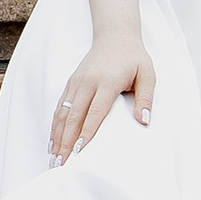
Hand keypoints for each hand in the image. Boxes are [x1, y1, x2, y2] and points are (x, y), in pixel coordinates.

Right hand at [51, 30, 155, 164]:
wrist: (115, 35)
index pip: (95, 112)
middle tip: (62, 164)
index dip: (86, 132)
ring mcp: (77, 82)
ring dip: (58, 137)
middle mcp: (88, 82)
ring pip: (63, 113)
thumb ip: (146, 98)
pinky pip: (60, 107)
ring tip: (54, 159)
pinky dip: (55, 126)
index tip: (80, 151)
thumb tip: (144, 121)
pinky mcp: (71, 83)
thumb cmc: (134, 57)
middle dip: (67, 142)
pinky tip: (53, 142)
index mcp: (107, 81)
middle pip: (74, 116)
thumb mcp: (147, 74)